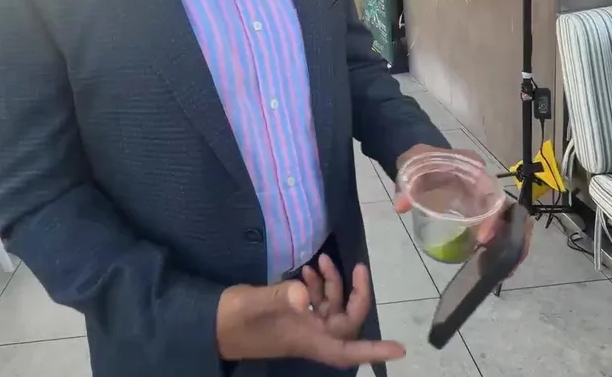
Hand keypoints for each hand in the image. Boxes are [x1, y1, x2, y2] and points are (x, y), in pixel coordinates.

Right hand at [216, 270, 404, 367]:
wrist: (210, 326)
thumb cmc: (233, 320)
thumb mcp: (254, 305)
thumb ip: (280, 297)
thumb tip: (302, 292)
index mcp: (308, 340)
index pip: (348, 350)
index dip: (374, 351)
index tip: (401, 349)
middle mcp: (311, 335)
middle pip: (346, 321)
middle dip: (354, 294)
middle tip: (359, 267)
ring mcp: (302, 325)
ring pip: (331, 307)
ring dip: (332, 284)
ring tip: (322, 260)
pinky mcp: (292, 315)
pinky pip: (314, 302)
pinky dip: (316, 285)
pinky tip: (307, 269)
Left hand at [392, 145, 533, 265]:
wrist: (425, 159)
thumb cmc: (422, 163)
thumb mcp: (411, 169)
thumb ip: (405, 187)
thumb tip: (400, 206)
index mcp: (472, 171)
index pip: (490, 194)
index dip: (492, 218)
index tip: (483, 240)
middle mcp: (486, 185)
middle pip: (510, 211)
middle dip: (514, 236)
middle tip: (506, 263)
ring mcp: (487, 199)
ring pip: (512, 220)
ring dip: (514, 243)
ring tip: (507, 269)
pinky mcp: (485, 210)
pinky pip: (501, 226)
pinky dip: (503, 244)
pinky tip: (499, 263)